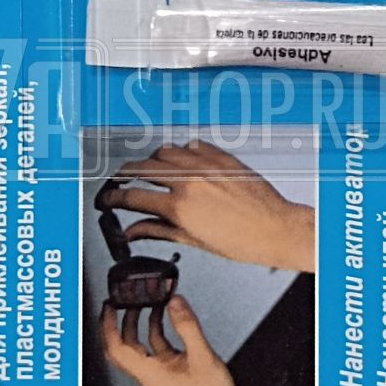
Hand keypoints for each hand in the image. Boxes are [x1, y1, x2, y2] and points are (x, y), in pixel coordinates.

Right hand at [99, 140, 315, 272]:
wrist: (276, 228)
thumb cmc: (243, 241)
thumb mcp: (193, 240)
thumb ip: (159, 230)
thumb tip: (134, 231)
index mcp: (180, 206)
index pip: (133, 197)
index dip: (114, 198)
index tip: (108, 199)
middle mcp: (190, 181)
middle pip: (142, 168)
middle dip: (125, 175)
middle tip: (121, 181)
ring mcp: (205, 165)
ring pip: (165, 151)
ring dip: (154, 161)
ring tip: (154, 171)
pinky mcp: (221, 156)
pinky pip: (192, 144)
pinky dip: (183, 152)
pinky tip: (185, 163)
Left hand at [101, 296, 242, 385]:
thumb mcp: (202, 356)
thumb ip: (187, 327)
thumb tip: (175, 303)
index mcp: (149, 373)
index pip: (117, 348)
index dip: (109, 327)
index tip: (109, 308)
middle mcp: (150, 374)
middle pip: (124, 346)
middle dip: (120, 323)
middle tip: (120, 303)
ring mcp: (160, 372)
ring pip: (140, 345)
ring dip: (139, 324)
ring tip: (144, 303)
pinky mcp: (172, 370)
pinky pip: (157, 346)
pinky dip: (157, 330)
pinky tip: (165, 317)